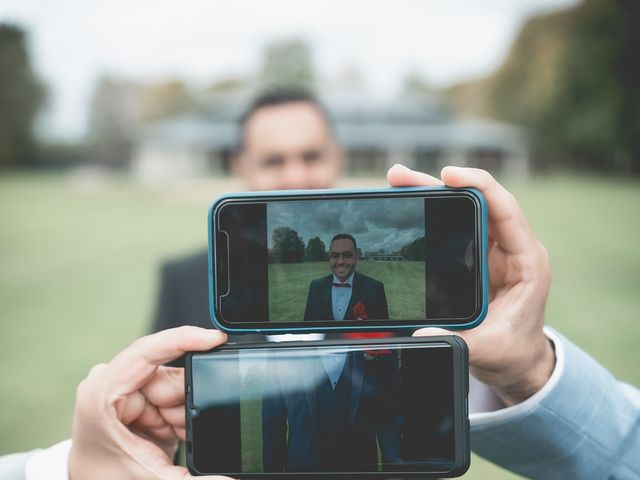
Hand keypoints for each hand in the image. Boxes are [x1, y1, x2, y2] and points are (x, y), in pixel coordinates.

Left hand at [69, 326, 231, 479]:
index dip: (183, 339)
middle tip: (181, 432)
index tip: (215, 339)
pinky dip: (181, 414)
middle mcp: (112, 382)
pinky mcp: (139, 394)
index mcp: (101, 394)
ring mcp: (126, 387)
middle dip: (187, 402)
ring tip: (173, 438)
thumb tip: (231, 479)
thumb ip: (194, 479)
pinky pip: (175, 394)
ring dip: (184, 413)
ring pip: (177, 385)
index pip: (147, 352)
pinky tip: (172, 433)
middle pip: (169, 375)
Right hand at [388, 164, 554, 405]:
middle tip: (400, 177)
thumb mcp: (491, 349)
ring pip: (462, 209)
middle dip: (439, 184)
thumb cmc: (513, 352)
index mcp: (525, 261)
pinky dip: (430, 213)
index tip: (448, 175)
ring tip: (396, 183)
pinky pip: (454, 225)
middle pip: (476, 201)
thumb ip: (462, 343)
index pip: (505, 210)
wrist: (516, 360)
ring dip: (430, 194)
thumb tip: (422, 334)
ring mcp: (491, 249)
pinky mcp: (475, 255)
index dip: (479, 186)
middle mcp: (510, 247)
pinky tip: (405, 206)